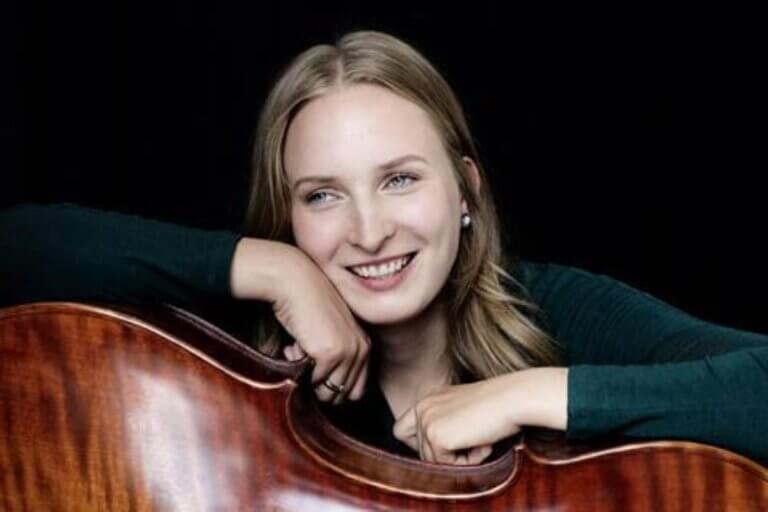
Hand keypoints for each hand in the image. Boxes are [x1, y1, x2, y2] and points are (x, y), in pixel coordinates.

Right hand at [230, 238, 370, 404]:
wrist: (295, 283)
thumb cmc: (307, 306)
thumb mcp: (330, 332)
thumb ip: (335, 357)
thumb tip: (325, 393)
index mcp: (364, 345)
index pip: (356, 390)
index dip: (331, 388)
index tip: (315, 370)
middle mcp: (361, 349)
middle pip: (342, 395)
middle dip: (319, 385)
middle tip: (305, 359)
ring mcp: (348, 352)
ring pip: (328, 393)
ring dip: (308, 378)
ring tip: (300, 351)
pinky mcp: (331, 353)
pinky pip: (314, 381)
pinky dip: (299, 369)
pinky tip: (295, 346)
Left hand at [392, 368, 567, 464]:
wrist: (514, 398)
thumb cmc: (499, 405)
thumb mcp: (465, 411)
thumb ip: (447, 426)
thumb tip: (436, 457)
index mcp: (428, 399)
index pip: (403, 431)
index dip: (422, 445)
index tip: (448, 446)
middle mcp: (422, 406)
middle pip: (419, 451)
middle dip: (447, 455)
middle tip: (475, 442)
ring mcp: (426, 420)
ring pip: (433, 461)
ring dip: (460, 459)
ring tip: (482, 440)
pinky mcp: (436, 436)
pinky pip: (446, 465)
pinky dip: (468, 462)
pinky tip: (483, 443)